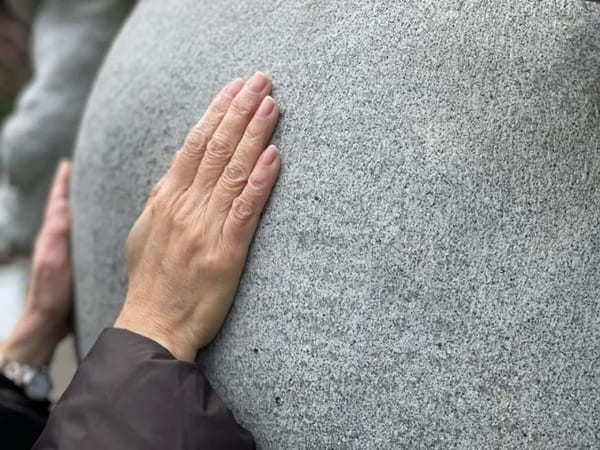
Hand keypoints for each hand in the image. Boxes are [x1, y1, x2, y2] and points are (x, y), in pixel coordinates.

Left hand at [1, 161, 72, 367]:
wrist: (47, 322)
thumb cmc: (51, 293)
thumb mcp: (53, 261)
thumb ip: (57, 234)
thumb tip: (63, 204)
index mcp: (51, 235)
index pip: (57, 202)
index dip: (62, 183)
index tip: (68, 164)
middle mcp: (56, 240)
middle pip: (64, 208)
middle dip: (71, 189)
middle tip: (82, 172)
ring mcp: (63, 252)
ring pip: (72, 222)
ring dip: (79, 206)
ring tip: (92, 193)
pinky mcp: (71, 264)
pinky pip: (80, 237)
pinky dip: (86, 225)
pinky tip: (96, 228)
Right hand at [115, 72, 280, 360]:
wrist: (152, 326)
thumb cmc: (151, 280)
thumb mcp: (146, 232)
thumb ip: (163, 201)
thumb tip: (175, 176)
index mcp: (167, 198)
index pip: (195, 143)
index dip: (217, 112)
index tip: (235, 88)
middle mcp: (185, 206)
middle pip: (217, 148)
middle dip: (240, 110)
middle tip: (261, 80)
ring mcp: (205, 228)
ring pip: (233, 171)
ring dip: (255, 135)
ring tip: (273, 105)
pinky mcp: (225, 253)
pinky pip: (245, 210)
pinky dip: (260, 181)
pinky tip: (276, 157)